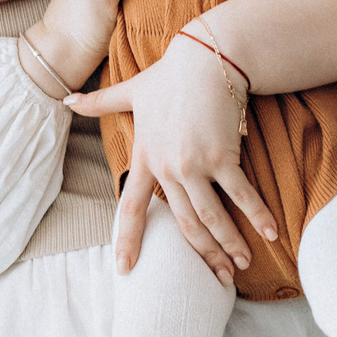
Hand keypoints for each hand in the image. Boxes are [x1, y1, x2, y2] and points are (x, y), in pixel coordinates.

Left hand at [67, 34, 277, 281]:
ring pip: (211, 216)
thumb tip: (66, 98)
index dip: (128, 240)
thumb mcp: (130, 90)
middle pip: (182, 223)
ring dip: (229, 244)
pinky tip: (270, 234)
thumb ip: (100, 102)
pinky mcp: (222, 156)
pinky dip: (256, 216)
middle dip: (201, 254)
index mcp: (145, 157)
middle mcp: (167, 167)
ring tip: (242, 264)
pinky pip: (241, 195)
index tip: (125, 270)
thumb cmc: (170, 74)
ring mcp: (195, 164)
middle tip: (217, 279)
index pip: (132, 207)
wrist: (205, 58)